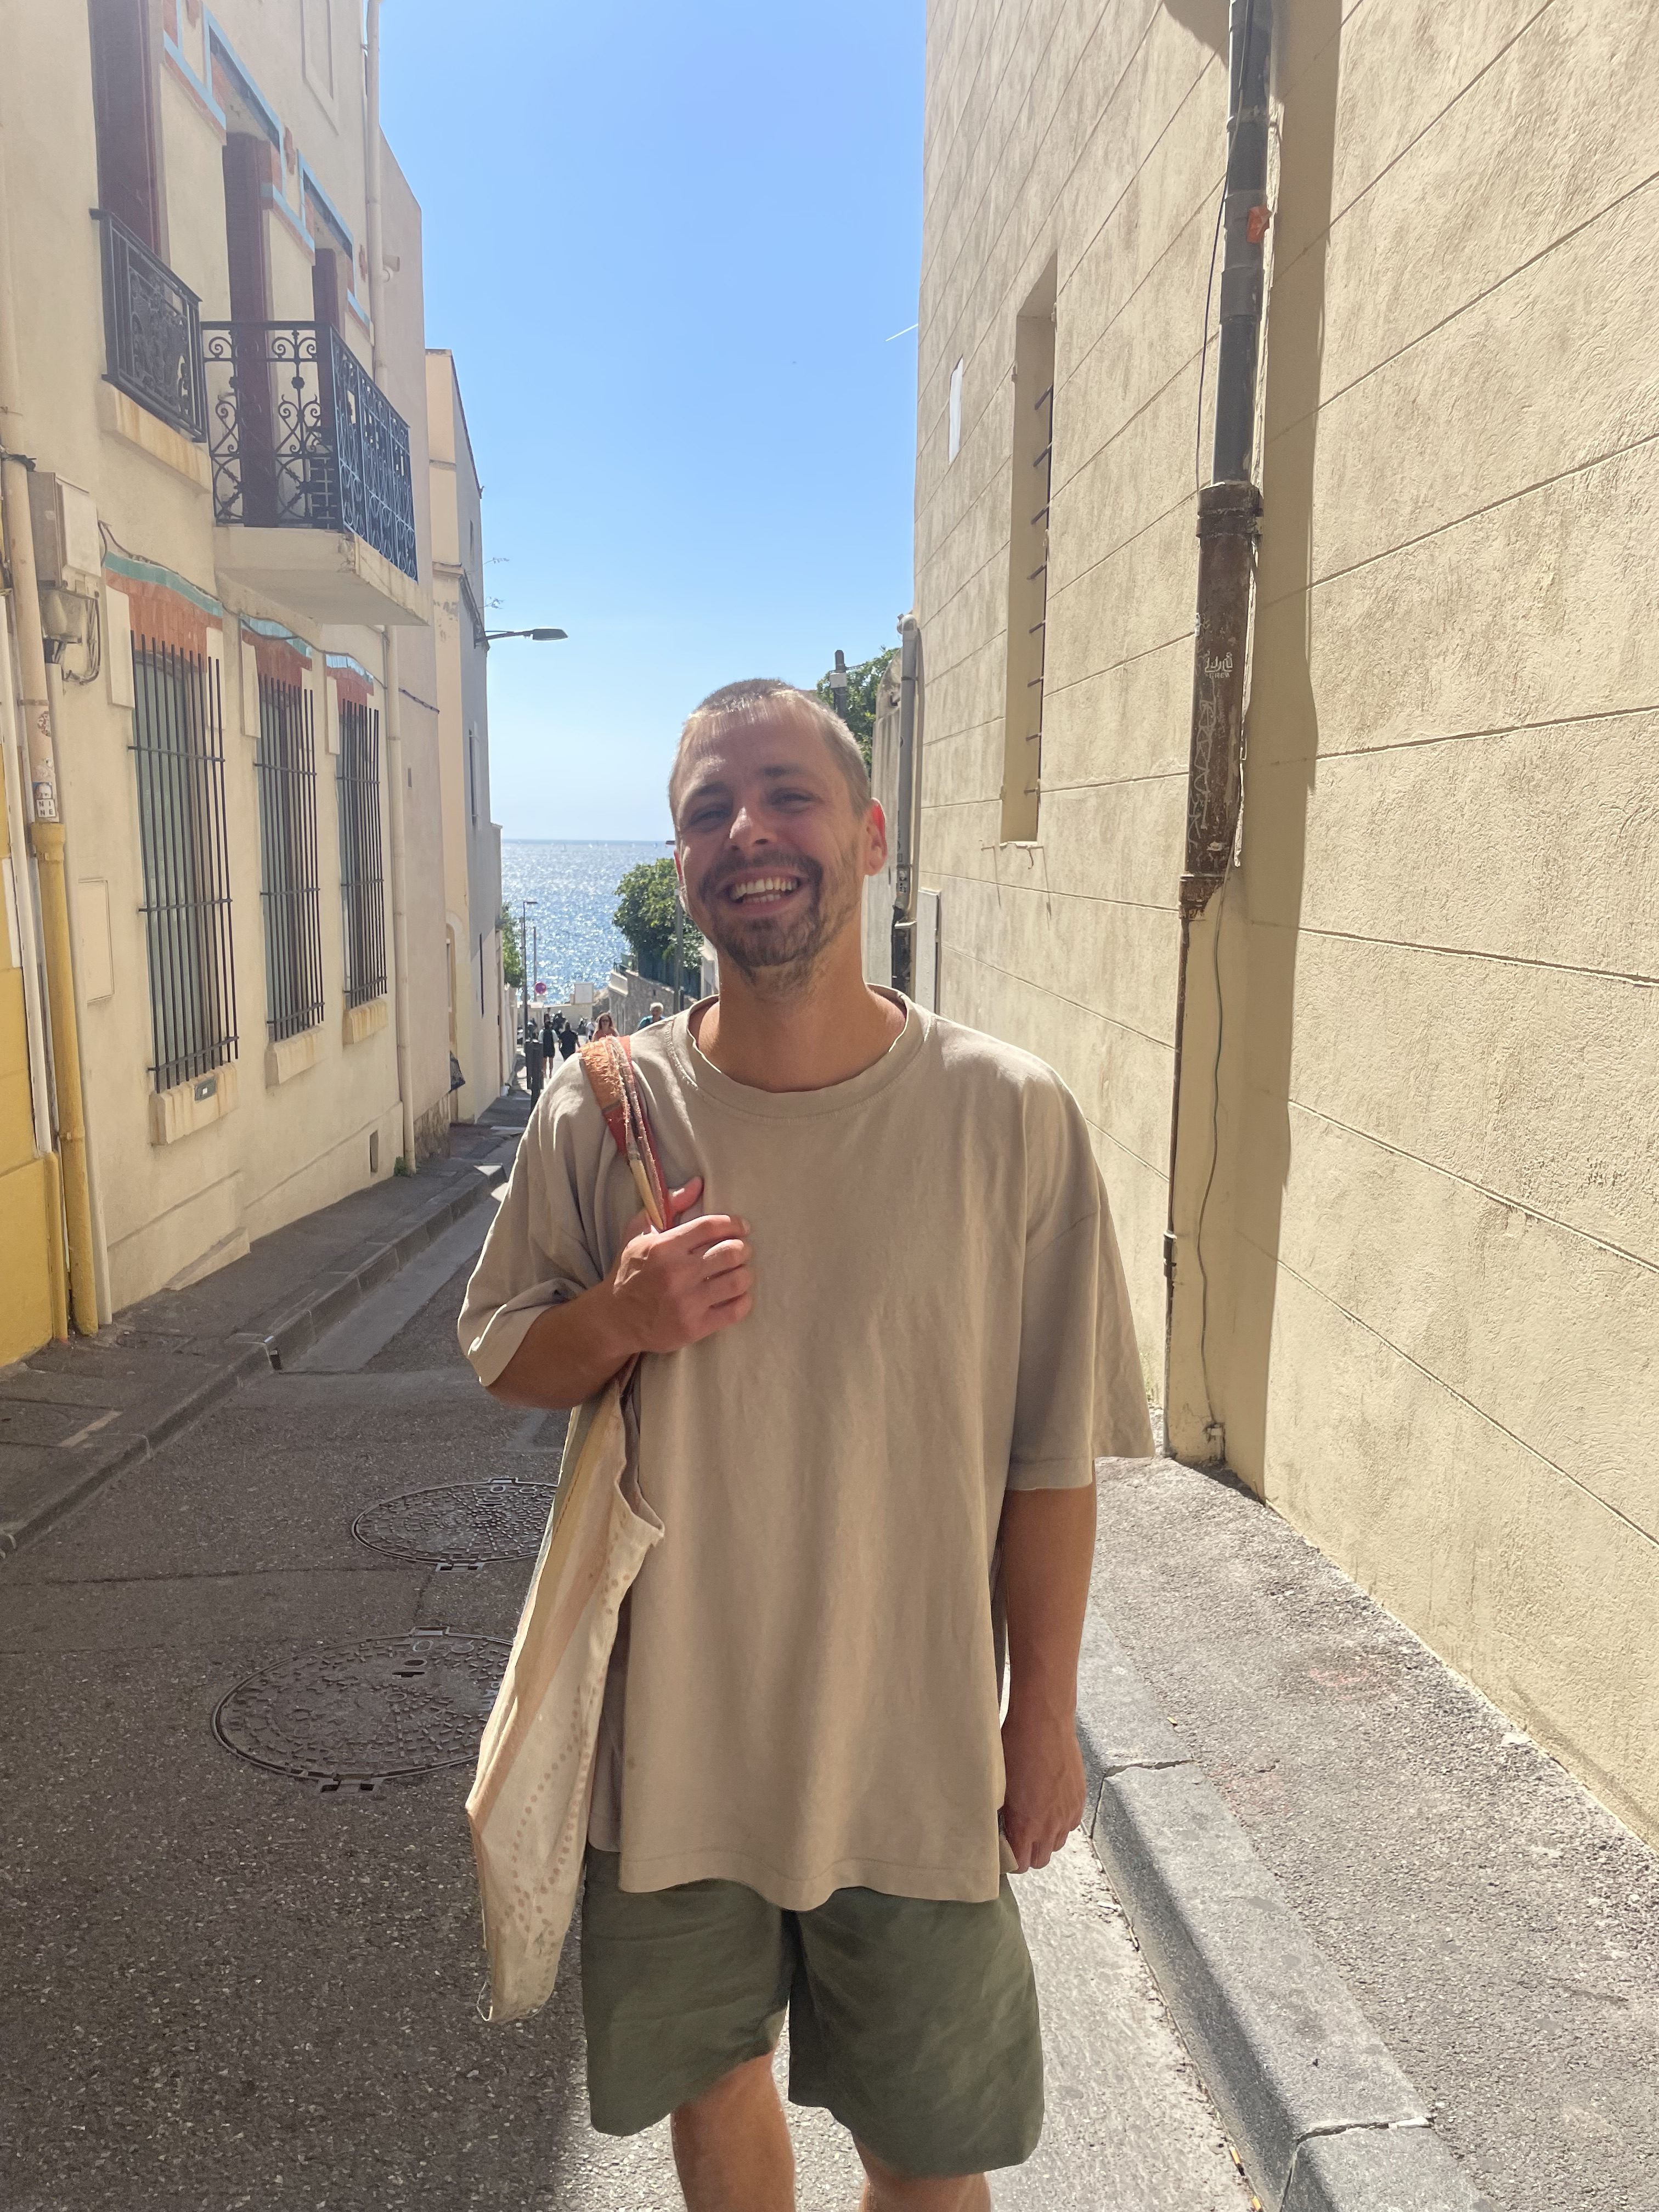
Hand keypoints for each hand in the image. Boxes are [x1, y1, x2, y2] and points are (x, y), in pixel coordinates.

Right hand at [605, 1177, 752, 1354]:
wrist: (614, 1319)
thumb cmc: (629, 1271)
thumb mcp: (639, 1232)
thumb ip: (669, 1205)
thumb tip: (699, 1184)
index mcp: (664, 1247)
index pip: (711, 1226)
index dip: (734, 1224)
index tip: (742, 1227)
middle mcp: (676, 1274)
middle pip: (731, 1252)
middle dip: (743, 1248)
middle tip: (741, 1250)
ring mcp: (687, 1302)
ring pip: (738, 1280)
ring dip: (745, 1272)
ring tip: (740, 1271)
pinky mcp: (695, 1327)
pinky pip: (736, 1310)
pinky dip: (744, 1299)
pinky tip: (738, 1294)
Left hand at [999, 1692, 1085, 1871]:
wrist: (1044, 1723)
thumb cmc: (1015, 1747)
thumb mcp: (998, 1783)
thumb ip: (1000, 1813)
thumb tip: (995, 1826)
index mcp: (1027, 1824)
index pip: (1021, 1865)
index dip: (1010, 1861)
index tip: (1003, 1849)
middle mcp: (1050, 1825)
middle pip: (1040, 1860)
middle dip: (1027, 1853)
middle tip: (1016, 1837)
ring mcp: (1068, 1813)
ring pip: (1057, 1843)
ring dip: (1045, 1838)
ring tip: (1033, 1820)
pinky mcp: (1079, 1799)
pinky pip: (1070, 1824)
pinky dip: (1060, 1821)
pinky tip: (1048, 1805)